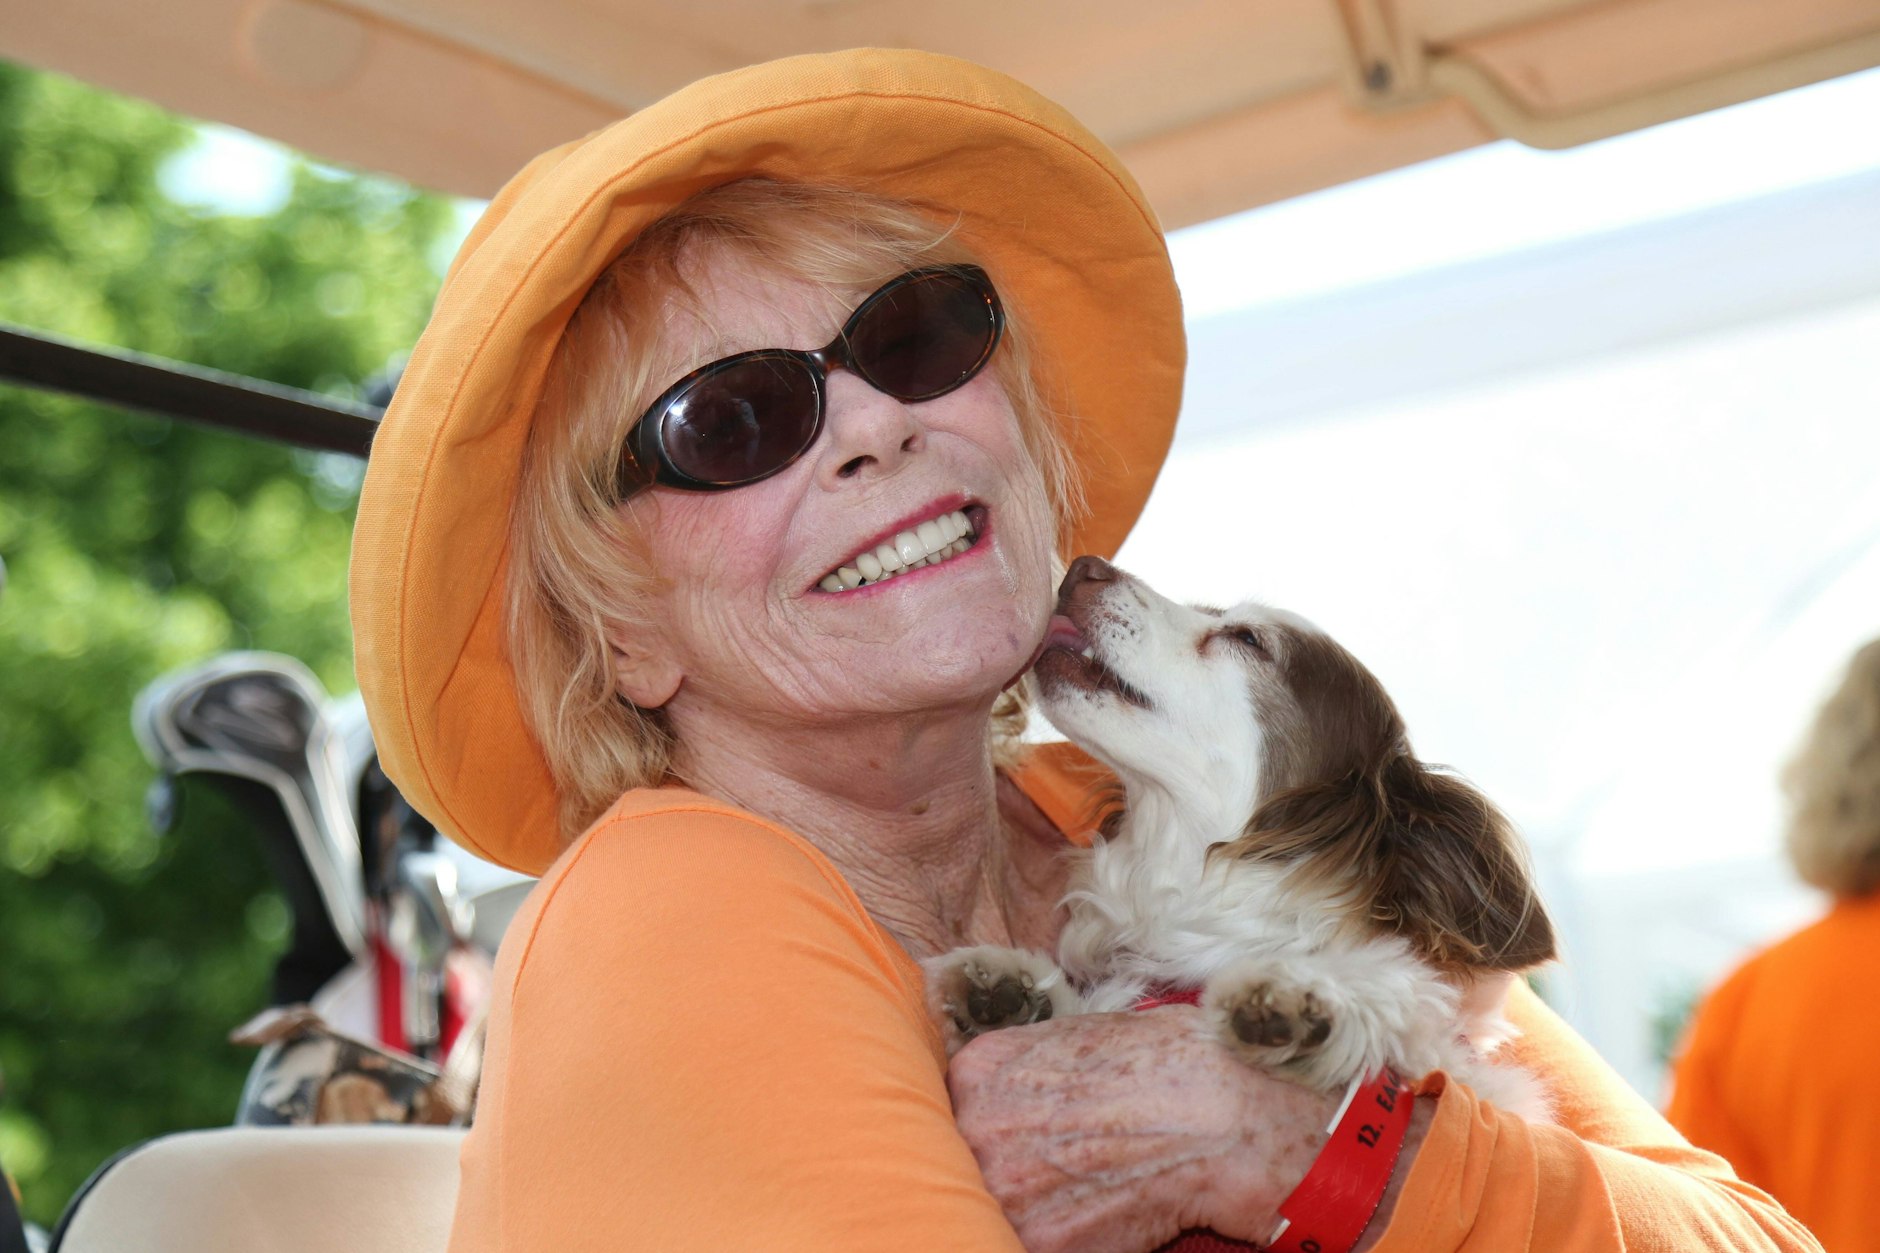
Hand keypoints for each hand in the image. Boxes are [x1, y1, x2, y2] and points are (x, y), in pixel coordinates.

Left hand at [947, 1006, 1343, 1252]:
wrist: (1221, 1119)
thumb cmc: (1168, 1063)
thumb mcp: (1080, 1033)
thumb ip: (1025, 1063)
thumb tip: (1012, 1088)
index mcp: (980, 1068)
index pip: (949, 1110)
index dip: (986, 1128)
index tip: (1014, 1138)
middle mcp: (975, 1125)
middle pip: (960, 1160)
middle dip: (1001, 1168)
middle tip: (1052, 1171)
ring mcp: (1001, 1186)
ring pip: (984, 1208)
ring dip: (1018, 1208)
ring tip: (1073, 1196)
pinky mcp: (1036, 1241)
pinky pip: (1018, 1241)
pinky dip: (1051, 1239)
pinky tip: (1089, 1222)